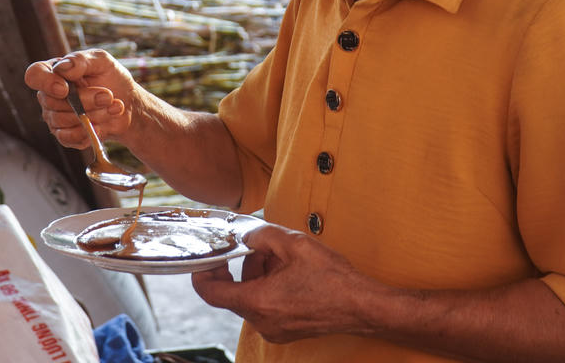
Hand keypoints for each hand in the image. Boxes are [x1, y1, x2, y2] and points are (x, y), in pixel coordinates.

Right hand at [24, 49, 139, 149]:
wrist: (127, 103)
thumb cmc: (111, 77)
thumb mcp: (101, 61)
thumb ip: (80, 60)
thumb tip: (62, 68)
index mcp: (53, 71)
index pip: (34, 75)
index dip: (46, 83)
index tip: (65, 89)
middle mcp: (49, 95)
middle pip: (53, 102)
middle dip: (85, 100)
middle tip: (108, 96)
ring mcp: (55, 116)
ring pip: (63, 120)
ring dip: (92, 115)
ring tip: (112, 107)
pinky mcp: (65, 135)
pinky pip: (68, 138)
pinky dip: (88, 132)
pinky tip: (103, 125)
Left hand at [191, 223, 377, 343]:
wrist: (361, 306)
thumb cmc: (332, 279)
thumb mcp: (293, 244)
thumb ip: (261, 235)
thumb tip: (245, 235)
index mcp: (258, 302)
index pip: (211, 293)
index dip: (203, 273)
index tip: (209, 257)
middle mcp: (261, 321)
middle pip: (235, 291)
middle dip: (245, 266)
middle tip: (262, 247)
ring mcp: (274, 329)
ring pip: (251, 297)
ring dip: (260, 275)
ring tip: (283, 258)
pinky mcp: (285, 330)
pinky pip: (266, 306)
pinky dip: (270, 287)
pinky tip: (291, 273)